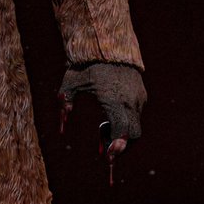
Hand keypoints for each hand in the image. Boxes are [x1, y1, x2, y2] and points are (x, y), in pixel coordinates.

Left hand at [58, 62, 145, 185]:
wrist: (111, 45)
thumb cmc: (87, 64)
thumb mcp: (71, 82)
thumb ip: (65, 101)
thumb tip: (61, 124)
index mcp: (114, 100)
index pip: (123, 131)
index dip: (117, 148)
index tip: (109, 159)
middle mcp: (130, 101)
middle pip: (134, 135)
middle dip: (121, 145)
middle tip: (105, 147)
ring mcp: (138, 98)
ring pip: (136, 126)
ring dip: (122, 133)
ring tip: (104, 125)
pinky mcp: (142, 94)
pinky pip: (136, 114)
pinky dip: (126, 121)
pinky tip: (112, 113)